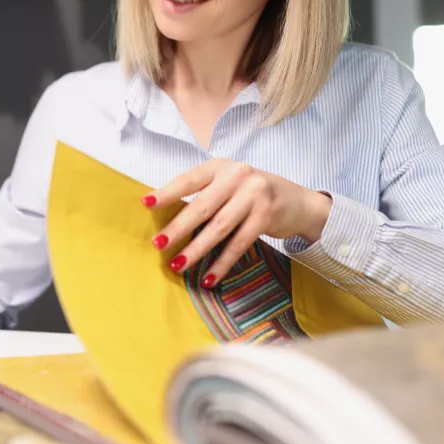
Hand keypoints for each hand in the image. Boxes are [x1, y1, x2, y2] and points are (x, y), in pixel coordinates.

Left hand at [143, 159, 331, 287]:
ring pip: (219, 228)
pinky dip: (222, 263)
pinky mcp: (266, 216)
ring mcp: (254, 196)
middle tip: (158, 244)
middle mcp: (237, 176)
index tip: (146, 204)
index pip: (188, 180)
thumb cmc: (252, 193)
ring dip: (197, 249)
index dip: (167, 192)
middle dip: (178, 228)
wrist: (298, 201)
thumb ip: (204, 194)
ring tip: (178, 265)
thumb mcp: (229, 184)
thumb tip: (167, 216)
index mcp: (220, 167)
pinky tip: (209, 277)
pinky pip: (239, 244)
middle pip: (202, 206)